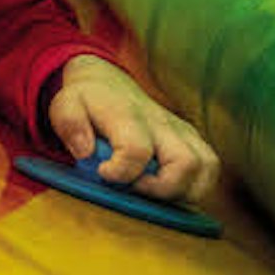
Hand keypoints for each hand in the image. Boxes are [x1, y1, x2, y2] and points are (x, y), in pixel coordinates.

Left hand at [46, 55, 219, 203]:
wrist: (107, 83)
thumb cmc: (86, 101)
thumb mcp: (65, 105)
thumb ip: (70, 125)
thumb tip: (86, 152)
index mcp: (128, 115)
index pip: (137, 149)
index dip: (121, 171)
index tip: (104, 174)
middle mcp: (162, 123)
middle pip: (185, 163)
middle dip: (162, 189)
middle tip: (134, 188)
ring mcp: (181, 131)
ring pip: (206, 167)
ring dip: (184, 190)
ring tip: (153, 191)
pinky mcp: (191, 140)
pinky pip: (209, 168)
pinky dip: (195, 186)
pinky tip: (167, 189)